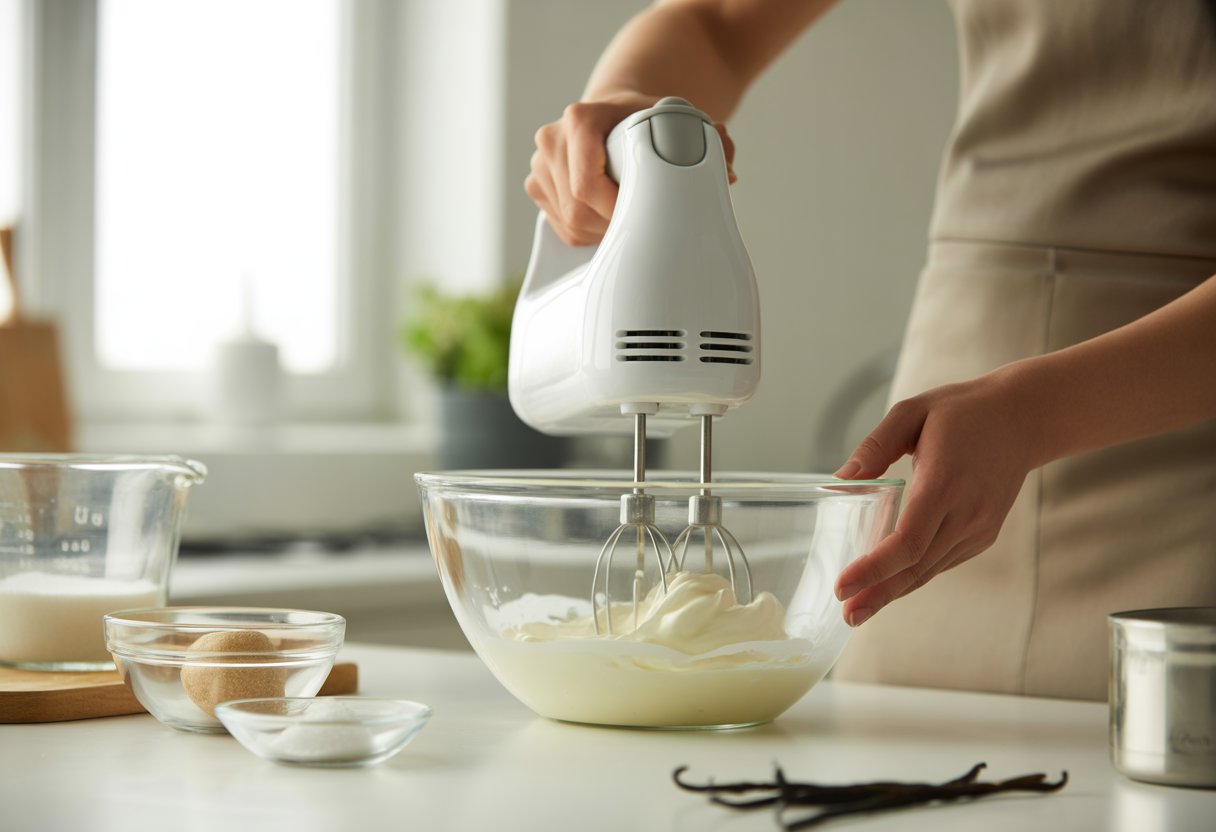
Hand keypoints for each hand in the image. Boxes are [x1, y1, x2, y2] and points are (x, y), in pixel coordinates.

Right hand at [524, 95, 736, 246]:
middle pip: (577, 208)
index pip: (586, 182)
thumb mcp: (679, 120)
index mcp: (581, 118)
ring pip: (570, 223)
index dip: (615, 209)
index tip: (643, 214)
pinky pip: (562, 229)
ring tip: (629, 216)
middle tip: (644, 223)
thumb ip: (711, 140)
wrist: (614, 112)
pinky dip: (589, 234)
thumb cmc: (646, 119)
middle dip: (613, 225)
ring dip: (602, 233)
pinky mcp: (537, 188)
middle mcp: (552, 139)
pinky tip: (608, 219)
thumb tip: (726, 174)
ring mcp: (540, 165)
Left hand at [832, 366, 1042, 626]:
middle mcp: (966, 512)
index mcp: (945, 482)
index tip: (844, 585)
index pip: (908, 541)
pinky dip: (913, 576)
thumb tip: (841, 480)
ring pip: (929, 570)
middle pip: (916, 566)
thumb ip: (875, 445)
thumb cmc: (963, 411)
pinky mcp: (983, 534)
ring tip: (858, 611)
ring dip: (893, 592)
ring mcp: (979, 527)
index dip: (874, 568)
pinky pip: (941, 561)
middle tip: (846, 615)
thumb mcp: (912, 411)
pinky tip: (888, 587)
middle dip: (878, 594)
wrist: (1023, 418)